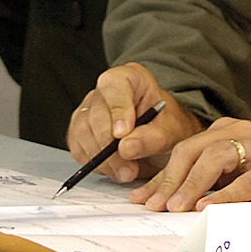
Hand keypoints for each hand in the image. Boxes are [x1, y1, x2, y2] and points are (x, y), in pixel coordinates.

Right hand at [66, 63, 204, 183]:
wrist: (161, 139)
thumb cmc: (166, 126)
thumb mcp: (171, 131)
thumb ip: (151, 138)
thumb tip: (126, 147)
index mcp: (129, 78)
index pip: (115, 86)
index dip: (118, 109)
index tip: (123, 133)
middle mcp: (105, 91)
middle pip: (96, 114)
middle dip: (110, 146)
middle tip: (129, 168)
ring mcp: (89, 110)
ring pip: (83, 133)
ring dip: (104, 160)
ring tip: (127, 173)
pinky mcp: (80, 131)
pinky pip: (79, 148)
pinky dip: (96, 164)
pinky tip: (115, 169)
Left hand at [131, 118, 250, 211]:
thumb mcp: (239, 175)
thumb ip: (212, 182)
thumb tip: (172, 204)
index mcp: (227, 131)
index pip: (184, 151)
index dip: (161, 176)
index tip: (141, 198)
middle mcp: (240, 131)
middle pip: (192, 151)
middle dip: (169, 180)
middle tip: (153, 206)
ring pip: (214, 160)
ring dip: (191, 185)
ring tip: (174, 208)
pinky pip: (245, 181)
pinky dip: (224, 196)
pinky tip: (208, 209)